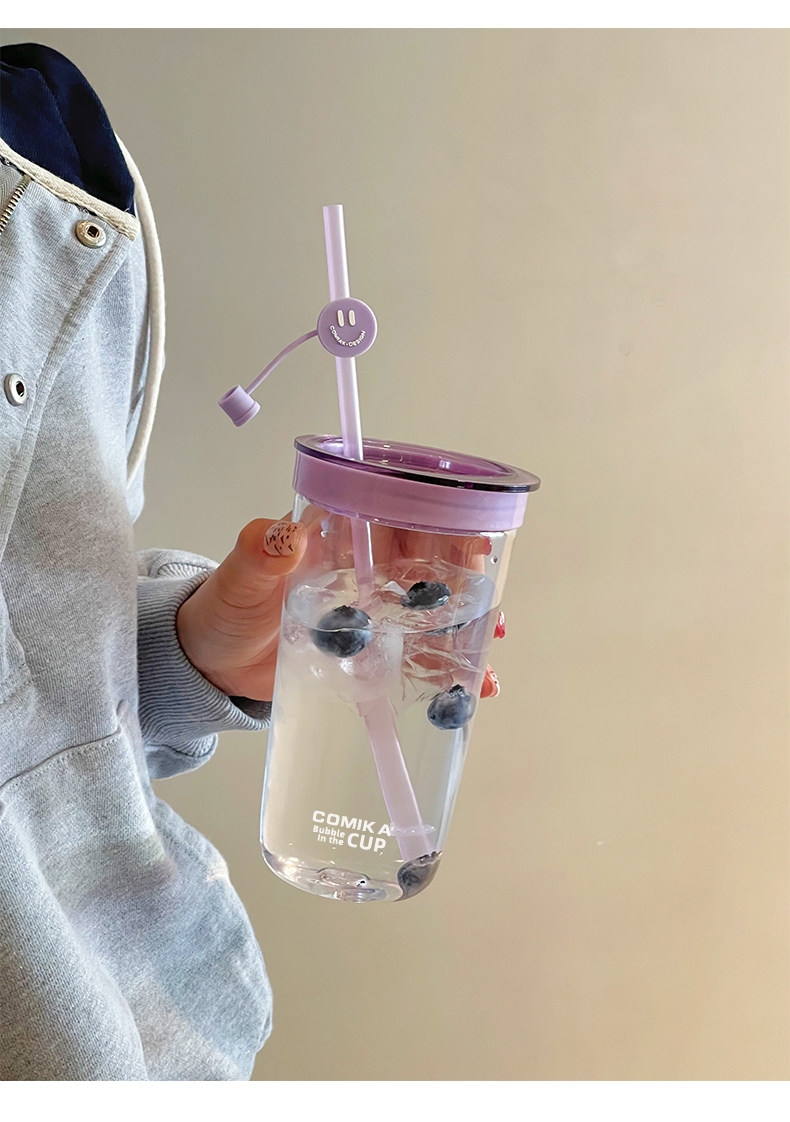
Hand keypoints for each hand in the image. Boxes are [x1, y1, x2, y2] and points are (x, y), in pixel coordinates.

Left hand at [175, 512, 504, 702]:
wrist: (213, 663)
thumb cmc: (224, 609)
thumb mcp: (239, 580)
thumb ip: (259, 556)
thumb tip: (281, 534)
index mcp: (343, 534)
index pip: (404, 515)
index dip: (444, 524)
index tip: (471, 545)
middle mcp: (367, 566)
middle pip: (432, 564)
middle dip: (467, 581)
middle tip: (486, 606)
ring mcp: (375, 610)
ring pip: (434, 611)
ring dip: (465, 628)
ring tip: (486, 652)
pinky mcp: (374, 650)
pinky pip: (418, 654)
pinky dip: (446, 668)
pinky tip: (467, 688)